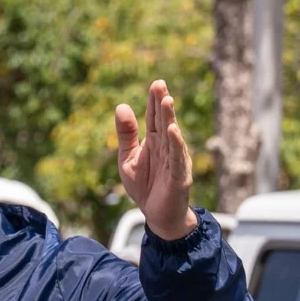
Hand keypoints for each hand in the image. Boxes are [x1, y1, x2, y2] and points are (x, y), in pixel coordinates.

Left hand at [115, 81, 194, 241]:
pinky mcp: (178, 176)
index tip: (155, 84)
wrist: (158, 216)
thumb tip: (121, 106)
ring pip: (172, 136)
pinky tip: (173, 131)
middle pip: (164, 122)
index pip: (154, 117)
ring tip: (167, 101)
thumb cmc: (145, 187)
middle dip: (162, 104)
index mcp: (154, 141)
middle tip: (160, 85)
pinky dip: (176, 144)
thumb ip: (126, 136)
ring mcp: (174, 160)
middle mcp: (166, 147)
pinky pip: (177, 158)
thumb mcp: (128, 160)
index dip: (154, 102)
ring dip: (169, 119)